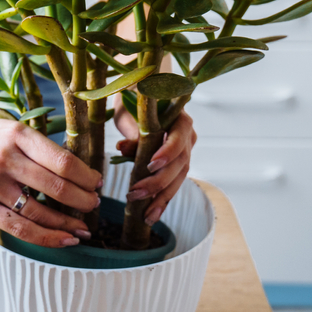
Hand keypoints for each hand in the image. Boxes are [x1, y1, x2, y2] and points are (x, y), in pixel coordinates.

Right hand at [0, 119, 101, 247]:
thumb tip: (79, 172)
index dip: (86, 176)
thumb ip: (38, 146)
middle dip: (82, 201)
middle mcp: (4, 158)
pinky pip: (20, 227)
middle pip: (56, 186)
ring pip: (40, 211)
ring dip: (68, 223)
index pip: (62, 160)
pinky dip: (46, 237)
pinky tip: (64, 239)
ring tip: (82, 229)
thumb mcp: (8, 130)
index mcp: (16, 135)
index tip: (96, 183)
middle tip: (94, 206)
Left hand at [113, 101, 196, 225]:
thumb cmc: (135, 99)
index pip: (178, 139)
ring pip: (178, 179)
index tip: (150, 165)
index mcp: (180, 119)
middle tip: (134, 193)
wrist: (141, 95)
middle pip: (179, 164)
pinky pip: (172, 184)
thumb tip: (123, 148)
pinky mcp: (177, 166)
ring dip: (161, 198)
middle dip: (157, 182)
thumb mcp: (130, 112)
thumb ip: (132, 131)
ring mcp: (185, 153)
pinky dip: (161, 200)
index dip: (167, 153)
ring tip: (146, 215)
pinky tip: (151, 215)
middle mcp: (187, 137)